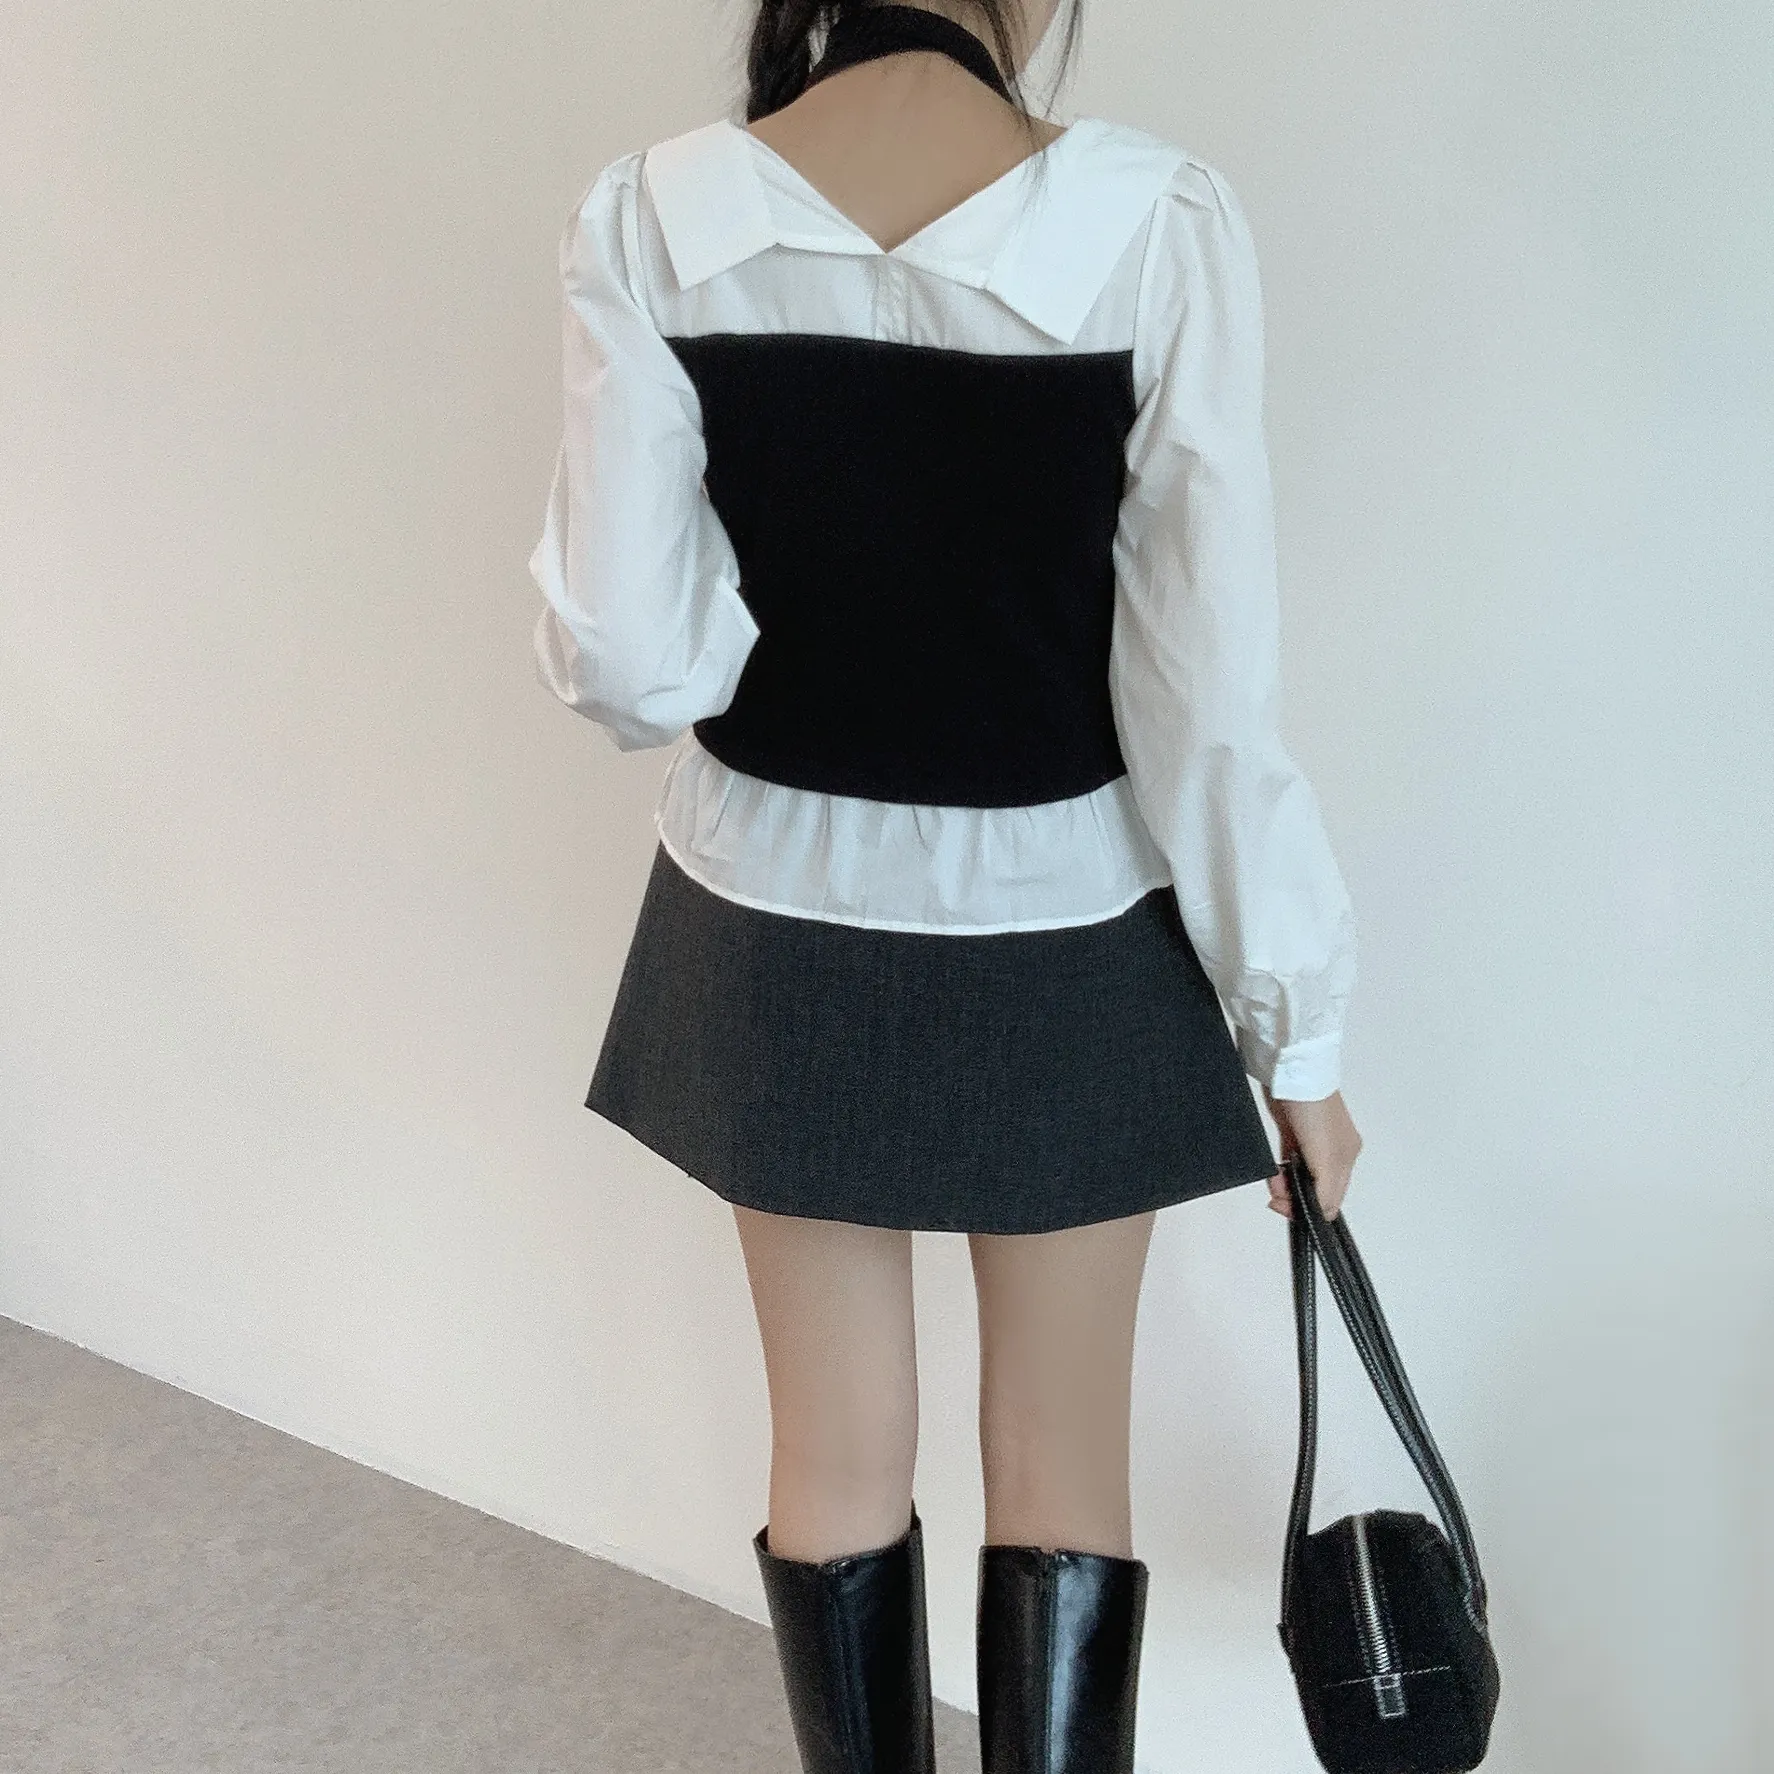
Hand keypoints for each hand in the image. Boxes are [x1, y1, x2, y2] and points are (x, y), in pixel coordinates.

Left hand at [1261, 1085, 1361, 1219]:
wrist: (1291, 1071)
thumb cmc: (1314, 1107)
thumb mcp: (1326, 1156)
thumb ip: (1327, 1189)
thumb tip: (1325, 1215)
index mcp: (1347, 1158)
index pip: (1331, 1199)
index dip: (1310, 1210)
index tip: (1287, 1208)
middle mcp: (1332, 1152)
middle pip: (1313, 1189)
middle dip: (1293, 1197)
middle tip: (1276, 1193)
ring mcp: (1310, 1141)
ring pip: (1298, 1177)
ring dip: (1283, 1185)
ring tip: (1274, 1178)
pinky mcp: (1291, 1130)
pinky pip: (1287, 1161)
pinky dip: (1279, 1171)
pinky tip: (1274, 1169)